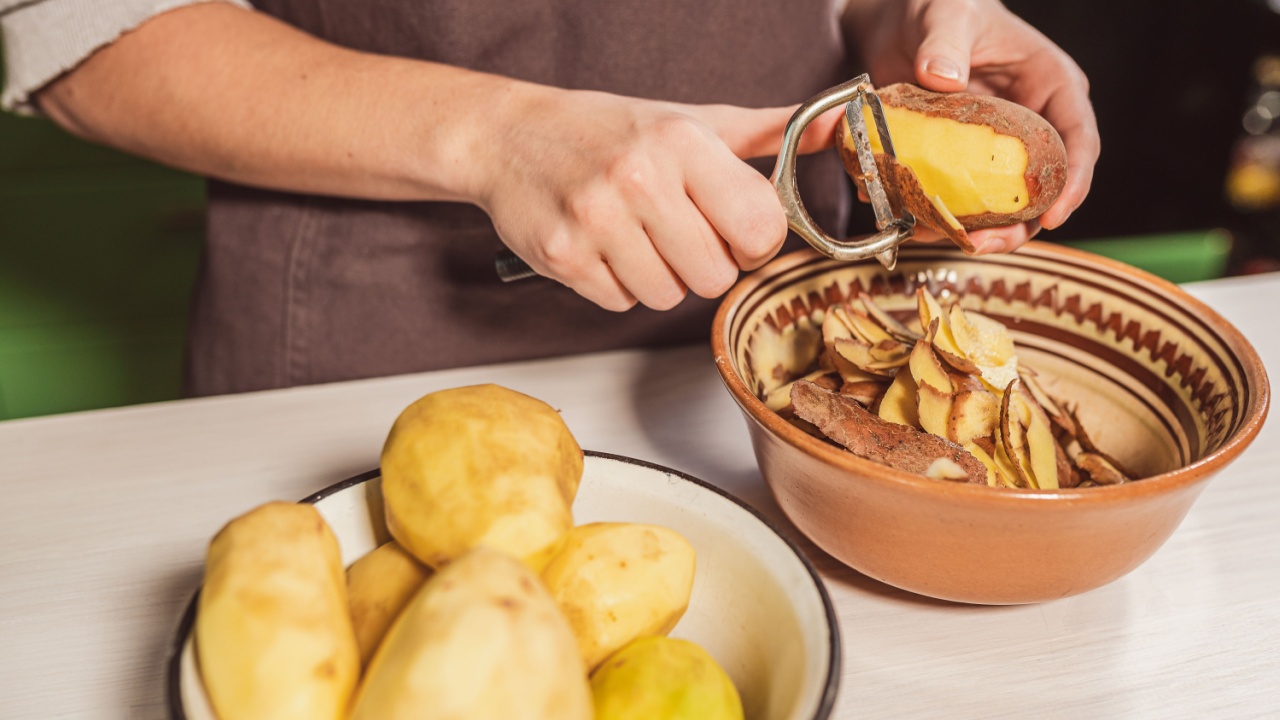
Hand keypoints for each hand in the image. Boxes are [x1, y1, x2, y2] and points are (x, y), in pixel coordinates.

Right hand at [472, 85, 839, 310]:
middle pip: (715, 276)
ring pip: (668, 297)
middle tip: (676, 232)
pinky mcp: (563, 256)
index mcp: (682, 142)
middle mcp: (639, 178)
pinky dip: (618, 286)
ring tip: (635, 236)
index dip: (753, 240)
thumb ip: (770, 134)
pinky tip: (604, 247)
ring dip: (659, 277)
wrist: (510, 136)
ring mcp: (596, 220)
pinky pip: (621, 304)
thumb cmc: (610, 131)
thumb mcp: (693, 121)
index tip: (732, 227)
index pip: (760, 229)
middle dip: (703, 263)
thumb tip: (841, 125)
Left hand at [845, 0, 1099, 253]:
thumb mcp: (945, 13)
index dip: (1073, 183)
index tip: (1055, 217)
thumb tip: (944, 77)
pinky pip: (954, 201)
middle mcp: (1031, 126)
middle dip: (1016, 226)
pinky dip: (933, 216)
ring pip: (999, 208)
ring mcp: (993, 152)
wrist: (895, 23)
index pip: (1078, 140)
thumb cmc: (937, 6)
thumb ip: (946, 42)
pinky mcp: (957, 165)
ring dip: (971, 232)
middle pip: (1041, 190)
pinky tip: (909, 222)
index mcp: (1051, 86)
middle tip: (982, 244)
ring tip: (937, 238)